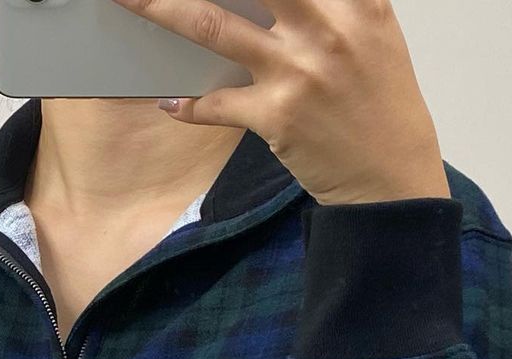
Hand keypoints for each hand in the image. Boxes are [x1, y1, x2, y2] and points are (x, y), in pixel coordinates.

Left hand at [109, 0, 451, 204]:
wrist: (389, 178)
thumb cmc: (379, 108)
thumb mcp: (371, 37)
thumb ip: (332, 6)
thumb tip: (279, 1)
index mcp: (356, 0)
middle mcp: (327, 27)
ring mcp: (297, 71)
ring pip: (213, 27)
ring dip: (163, 10)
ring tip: (131, 3)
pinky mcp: (275, 115)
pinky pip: (215, 104)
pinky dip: (188, 105)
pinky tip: (170, 103)